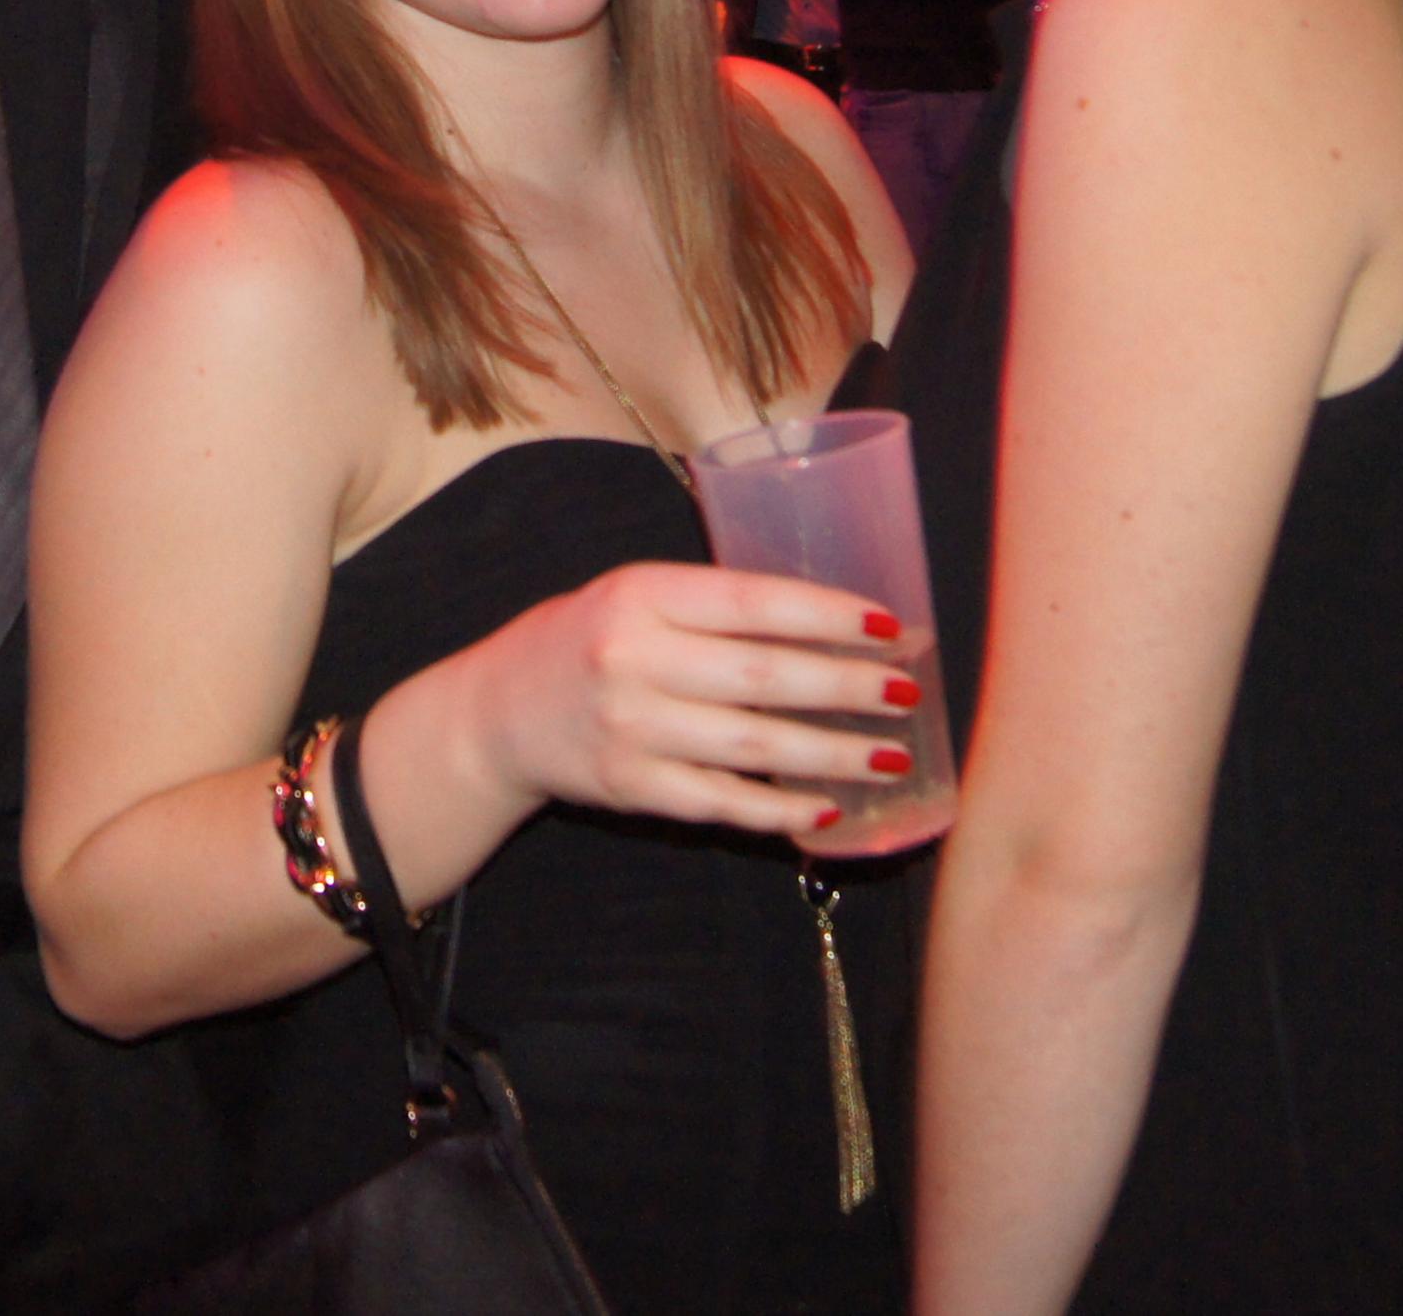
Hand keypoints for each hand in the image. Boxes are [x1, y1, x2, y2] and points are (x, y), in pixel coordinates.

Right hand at [440, 561, 915, 839]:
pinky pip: (722, 803)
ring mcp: (631, 729)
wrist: (497, 712)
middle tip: (905, 692)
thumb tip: (833, 621)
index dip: (826, 614)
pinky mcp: (630, 788)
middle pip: (763, 678)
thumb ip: (714, 606)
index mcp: (641, 594)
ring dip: (832, 754)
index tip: (888, 624)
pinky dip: (780, 809)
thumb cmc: (588, 640)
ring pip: (753, 746)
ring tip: (890, 755)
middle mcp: (633, 658)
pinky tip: (828, 809)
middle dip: (846, 687)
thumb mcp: (637, 597)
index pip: (751, 602)